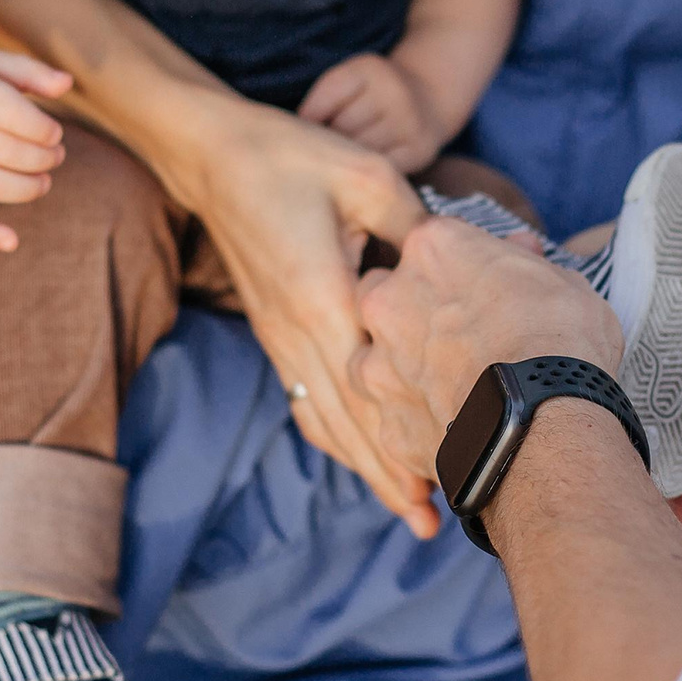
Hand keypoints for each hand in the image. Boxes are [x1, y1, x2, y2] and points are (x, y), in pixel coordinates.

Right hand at [0, 46, 72, 250]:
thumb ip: (34, 73)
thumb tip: (68, 84)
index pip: (17, 117)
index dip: (46, 130)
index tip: (54, 132)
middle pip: (11, 154)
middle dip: (45, 158)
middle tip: (56, 154)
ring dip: (31, 187)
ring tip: (44, 179)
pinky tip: (12, 242)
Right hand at [172, 103, 444, 532]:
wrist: (213, 156)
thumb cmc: (291, 158)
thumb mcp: (367, 176)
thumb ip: (417, 228)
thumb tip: (469, 263)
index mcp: (322, 297)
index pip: (365, 391)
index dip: (397, 445)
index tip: (434, 485)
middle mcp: (295, 330)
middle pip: (344, 422)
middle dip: (386, 477)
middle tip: (428, 524)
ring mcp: (279, 336)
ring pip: (321, 417)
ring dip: (362, 463)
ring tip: (404, 506)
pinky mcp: (274, 331)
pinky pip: (304, 396)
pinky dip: (335, 434)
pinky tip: (359, 456)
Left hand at [297, 54, 441, 171]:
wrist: (430, 97)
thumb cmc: (375, 92)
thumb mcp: (350, 79)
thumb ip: (323, 100)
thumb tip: (300, 137)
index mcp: (369, 69)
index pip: (324, 99)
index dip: (310, 119)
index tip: (309, 126)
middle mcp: (393, 93)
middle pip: (341, 129)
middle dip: (330, 139)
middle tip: (330, 144)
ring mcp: (409, 123)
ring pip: (360, 151)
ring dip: (348, 157)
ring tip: (348, 154)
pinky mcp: (419, 150)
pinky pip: (381, 168)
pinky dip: (369, 170)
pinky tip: (367, 164)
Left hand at [353, 215, 624, 485]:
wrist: (544, 425)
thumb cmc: (561, 343)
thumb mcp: (565, 283)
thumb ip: (527, 262)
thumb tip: (521, 247)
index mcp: (433, 249)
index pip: (430, 242)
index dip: (456, 266)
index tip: (478, 285)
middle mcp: (390, 300)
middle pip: (380, 292)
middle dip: (406, 309)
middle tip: (452, 334)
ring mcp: (379, 365)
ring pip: (370, 358)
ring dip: (398, 368)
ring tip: (445, 387)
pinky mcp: (386, 424)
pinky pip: (393, 420)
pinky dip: (416, 424)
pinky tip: (451, 432)